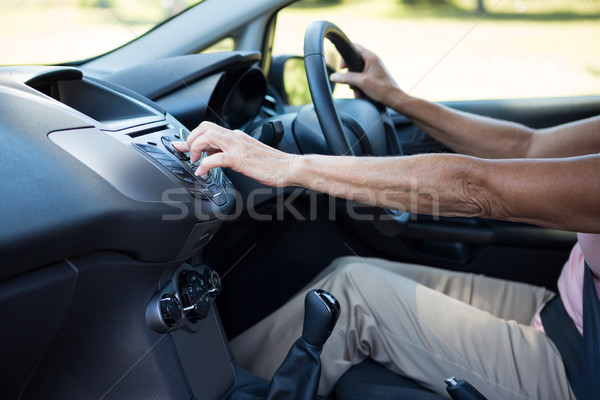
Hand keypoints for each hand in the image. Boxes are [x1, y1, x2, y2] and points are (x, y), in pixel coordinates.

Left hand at [172, 121, 296, 186]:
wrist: (289, 167)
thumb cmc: (272, 165)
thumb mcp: (246, 155)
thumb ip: (229, 153)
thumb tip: (212, 158)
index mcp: (237, 136)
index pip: (209, 128)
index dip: (192, 136)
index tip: (183, 146)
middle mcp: (235, 137)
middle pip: (204, 127)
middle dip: (190, 140)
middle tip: (189, 155)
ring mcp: (238, 147)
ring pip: (207, 137)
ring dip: (195, 148)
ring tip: (195, 161)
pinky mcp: (240, 159)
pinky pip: (216, 158)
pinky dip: (205, 165)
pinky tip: (203, 172)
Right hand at [330, 44, 406, 107]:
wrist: (394, 98)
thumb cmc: (381, 88)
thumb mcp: (361, 82)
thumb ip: (346, 78)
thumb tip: (333, 76)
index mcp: (370, 57)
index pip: (354, 47)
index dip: (345, 56)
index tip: (342, 67)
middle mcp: (373, 60)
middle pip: (354, 61)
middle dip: (349, 74)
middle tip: (348, 82)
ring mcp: (374, 68)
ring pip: (358, 72)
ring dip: (354, 82)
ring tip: (356, 91)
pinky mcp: (375, 76)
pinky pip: (363, 78)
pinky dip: (359, 85)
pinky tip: (360, 93)